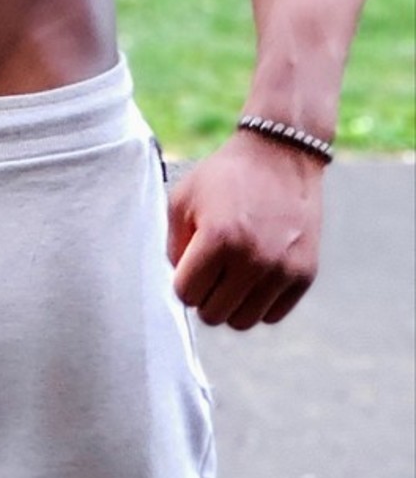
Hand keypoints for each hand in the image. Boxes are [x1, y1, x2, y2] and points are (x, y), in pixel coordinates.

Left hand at [167, 131, 325, 330]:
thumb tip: (180, 285)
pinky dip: (258, 303)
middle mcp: (253, 258)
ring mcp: (282, 269)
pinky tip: (255, 275)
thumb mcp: (184, 198)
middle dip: (204, 294)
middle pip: (212, 315)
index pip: (186, 294)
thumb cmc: (225, 176)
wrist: (280, 155)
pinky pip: (271, 315)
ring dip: (231, 303)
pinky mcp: (304, 275)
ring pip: (242, 322)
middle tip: (210, 269)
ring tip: (231, 274)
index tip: (190, 262)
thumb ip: (173, 245)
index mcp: (219, 238)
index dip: (183, 280)